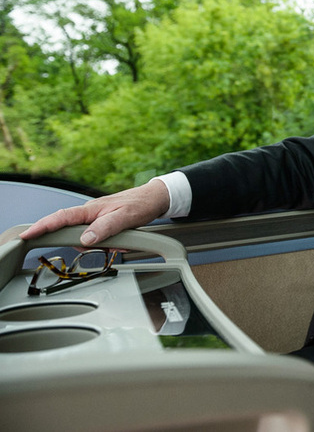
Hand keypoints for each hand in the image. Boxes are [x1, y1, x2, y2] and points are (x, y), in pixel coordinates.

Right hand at [19, 179, 169, 245]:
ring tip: (121, 242)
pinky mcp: (102, 223)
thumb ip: (105, 228)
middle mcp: (89, 213)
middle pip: (70, 233)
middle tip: (109, 246)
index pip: (60, 218)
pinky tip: (121, 242)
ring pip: (85, 239)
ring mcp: (94, 218)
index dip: (42, 226)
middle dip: (85, 246)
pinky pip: (96, 238)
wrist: (155, 199)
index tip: (27, 235)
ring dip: (101, 246)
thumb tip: (86, 239)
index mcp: (90, 210)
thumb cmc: (141, 204)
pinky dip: (107, 244)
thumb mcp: (125, 218)